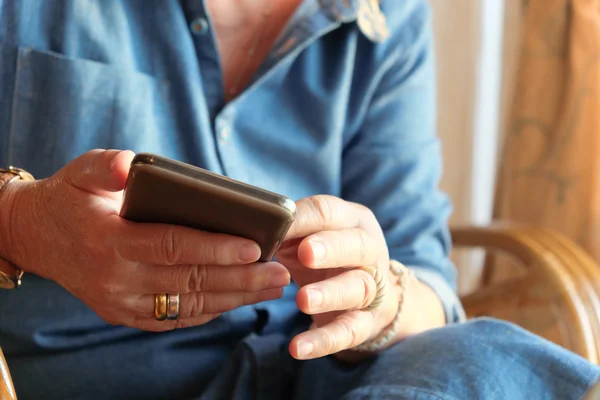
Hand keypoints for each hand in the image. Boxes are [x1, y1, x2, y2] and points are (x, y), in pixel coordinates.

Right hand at [0, 150, 289, 330]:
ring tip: (273, 287)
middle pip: (190, 280)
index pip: (172, 246)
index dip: (215, 248)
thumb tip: (128, 165)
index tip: (254, 248)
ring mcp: (121, 302)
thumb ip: (104, 166)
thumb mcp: (80, 171)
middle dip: (240, 278)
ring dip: (235, 298)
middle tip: (281, 272)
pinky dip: (211, 310)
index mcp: (109, 240)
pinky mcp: (125, 314)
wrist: (37, 237)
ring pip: (189, 304)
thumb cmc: (71, 198)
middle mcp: (116, 279)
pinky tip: (240, 300)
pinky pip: (175, 317)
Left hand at [276, 195, 402, 359]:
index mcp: (352, 220)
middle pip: (355, 245)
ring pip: (357, 288)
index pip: (329, 213)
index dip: (304, 218)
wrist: (367, 293)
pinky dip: (323, 340)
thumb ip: (287, 231)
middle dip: (330, 248)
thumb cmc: (326, 255)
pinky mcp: (366, 322)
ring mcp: (372, 287)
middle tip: (305, 253)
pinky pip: (349, 331)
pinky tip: (298, 348)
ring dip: (330, 294)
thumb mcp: (309, 236)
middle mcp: (369, 250)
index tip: (277, 225)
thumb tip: (248, 228)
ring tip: (303, 301)